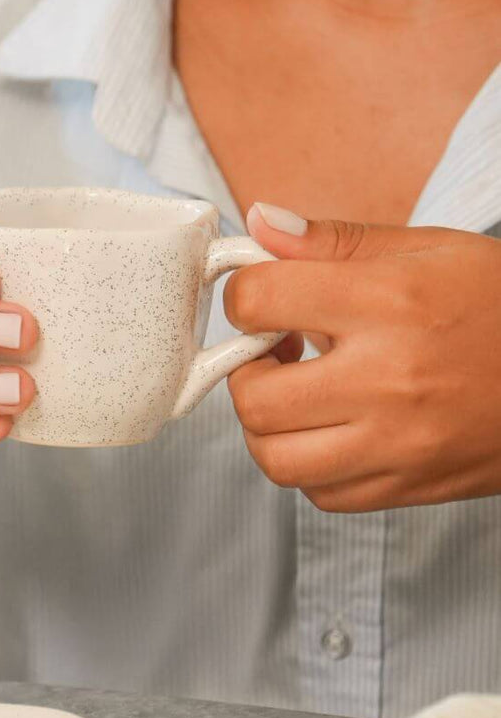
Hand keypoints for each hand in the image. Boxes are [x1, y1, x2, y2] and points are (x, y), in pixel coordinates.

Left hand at [225, 202, 500, 511]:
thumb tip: (258, 223)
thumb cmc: (500, 304)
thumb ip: (331, 240)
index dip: (242, 297)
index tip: (260, 302)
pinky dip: (309, 464)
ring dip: (268, 426)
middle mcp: (388, 379)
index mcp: (389, 302)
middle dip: (243, 372)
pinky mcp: (410, 486)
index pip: (258, 301)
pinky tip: (331, 430)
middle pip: (253, 397)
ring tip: (296, 396)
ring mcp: (399, 443)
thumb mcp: (424, 249)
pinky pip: (320, 494)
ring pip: (275, 459)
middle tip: (272, 354)